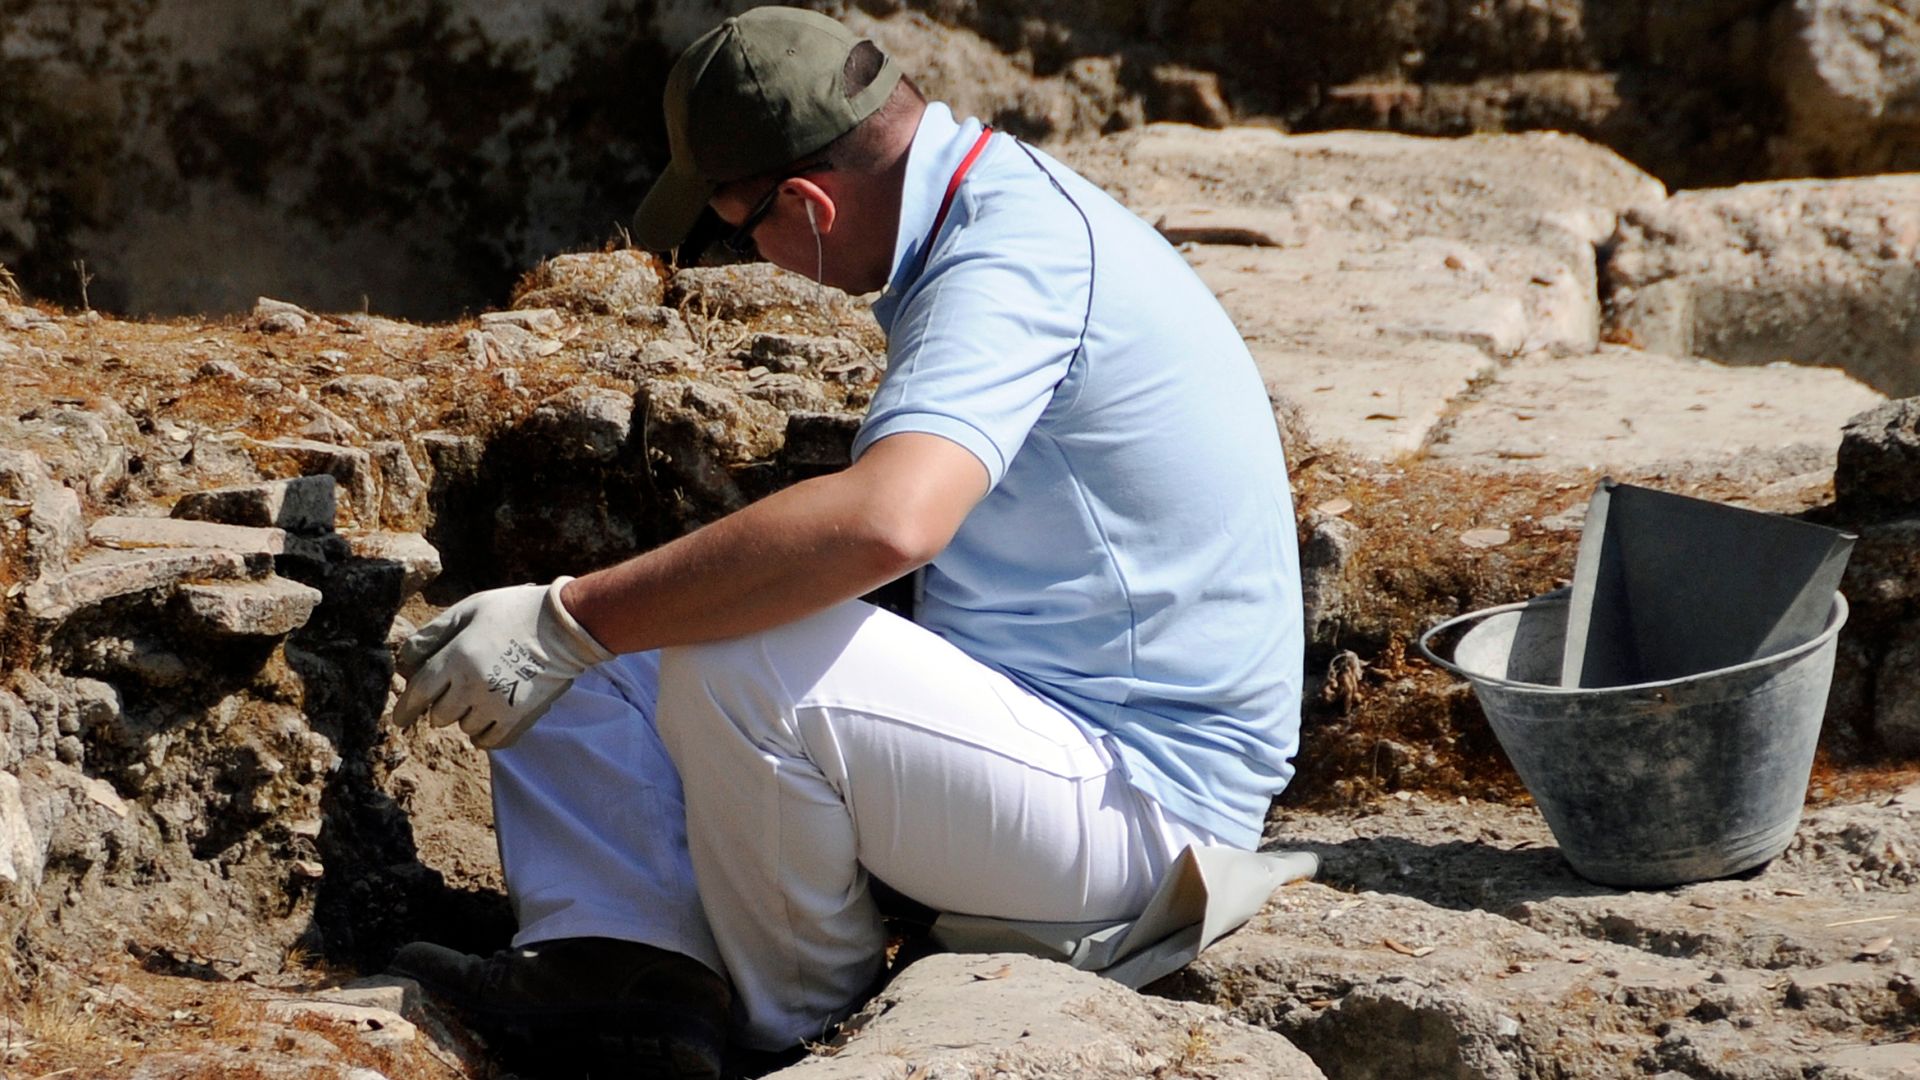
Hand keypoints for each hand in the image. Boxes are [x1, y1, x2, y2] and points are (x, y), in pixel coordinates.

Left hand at [392, 577, 614, 748]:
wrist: (565, 627)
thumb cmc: (513, 612)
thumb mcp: (468, 610)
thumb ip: (432, 634)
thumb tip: (404, 662)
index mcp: (456, 658)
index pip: (418, 694)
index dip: (405, 710)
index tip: (400, 719)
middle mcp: (472, 687)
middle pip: (439, 715)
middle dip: (441, 705)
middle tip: (456, 690)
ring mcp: (496, 706)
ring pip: (464, 728)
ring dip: (466, 717)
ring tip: (482, 696)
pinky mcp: (518, 719)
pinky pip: (489, 741)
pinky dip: (485, 733)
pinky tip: (490, 717)